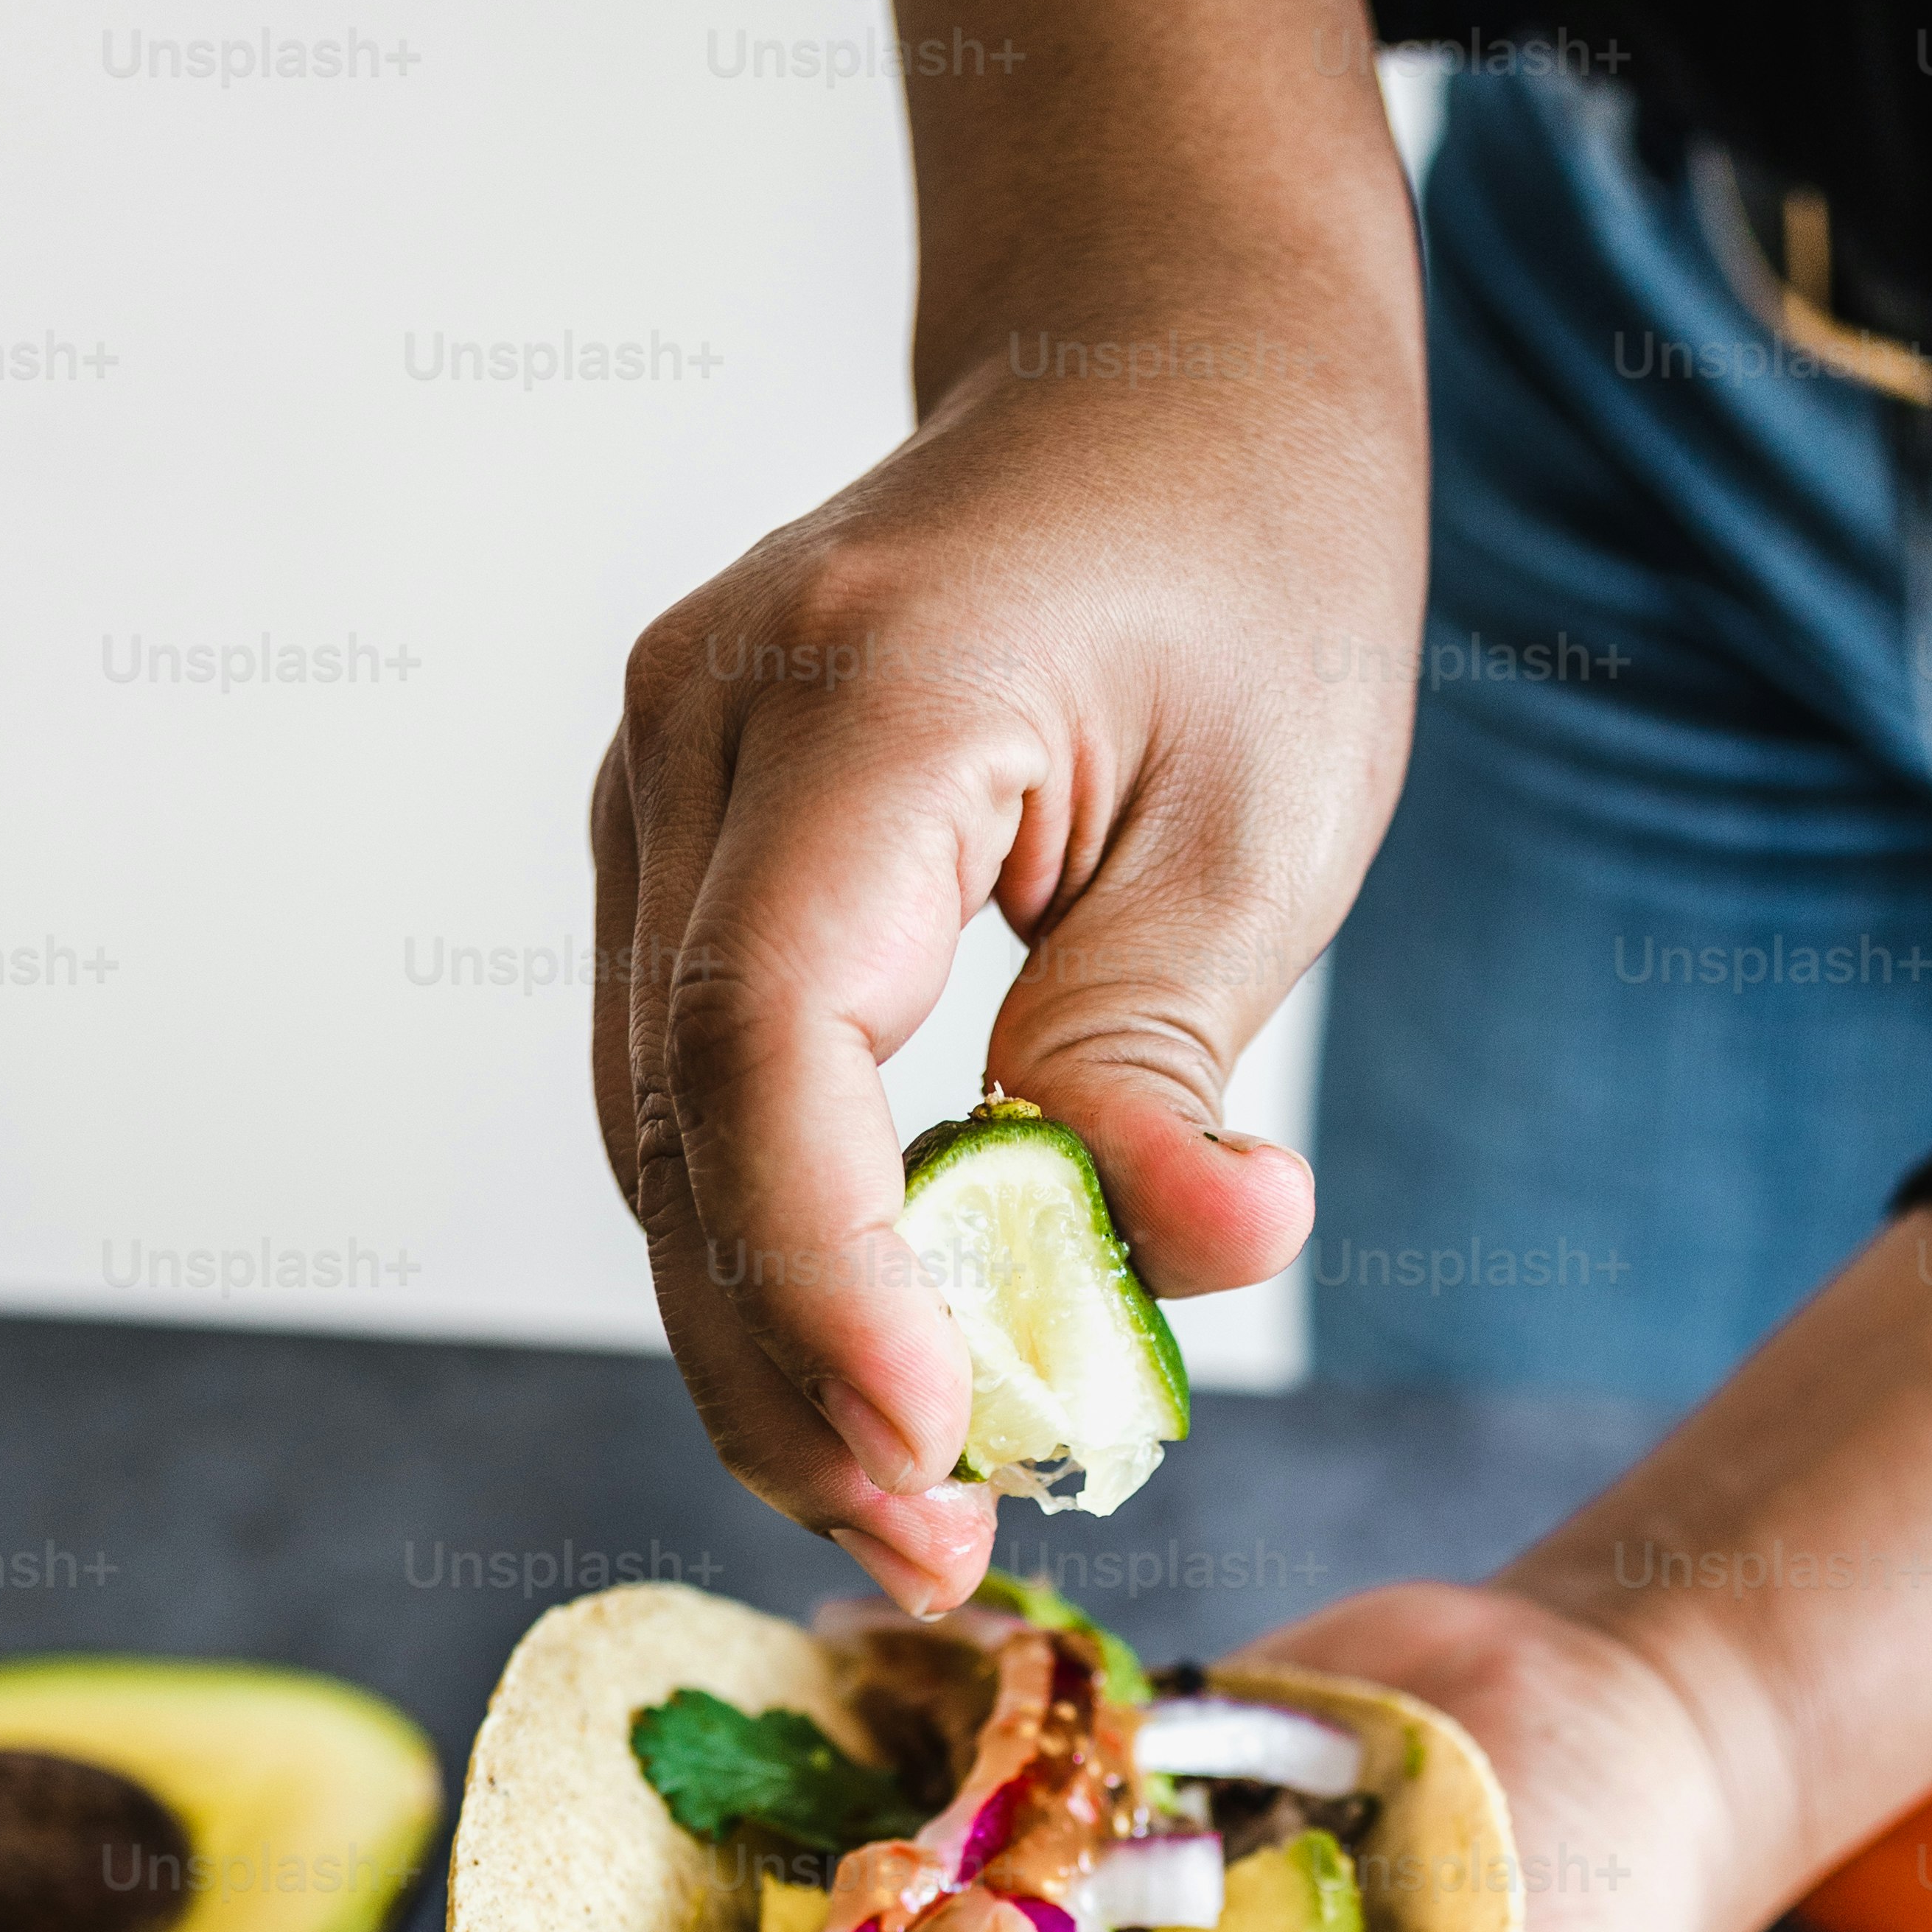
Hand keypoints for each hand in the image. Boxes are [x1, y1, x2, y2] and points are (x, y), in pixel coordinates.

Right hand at [589, 0, 1423, 1616]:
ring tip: (917, 1512)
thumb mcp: (1270, 819)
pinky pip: (692, 1100)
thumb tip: (1181, 1267)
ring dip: (774, 1348)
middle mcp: (701, 736)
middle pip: (684, 1127)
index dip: (825, 1272)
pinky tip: (876, 1380)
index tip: (930, 1444)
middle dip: (797, 1371)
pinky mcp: (681, 852)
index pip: (762, 1037)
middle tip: (936, 1552)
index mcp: (861, 698)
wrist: (1161, 379)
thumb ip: (1169, 1053)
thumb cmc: (1248, 572)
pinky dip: (776, 1257)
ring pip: (661, 1143)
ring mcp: (661, 790)